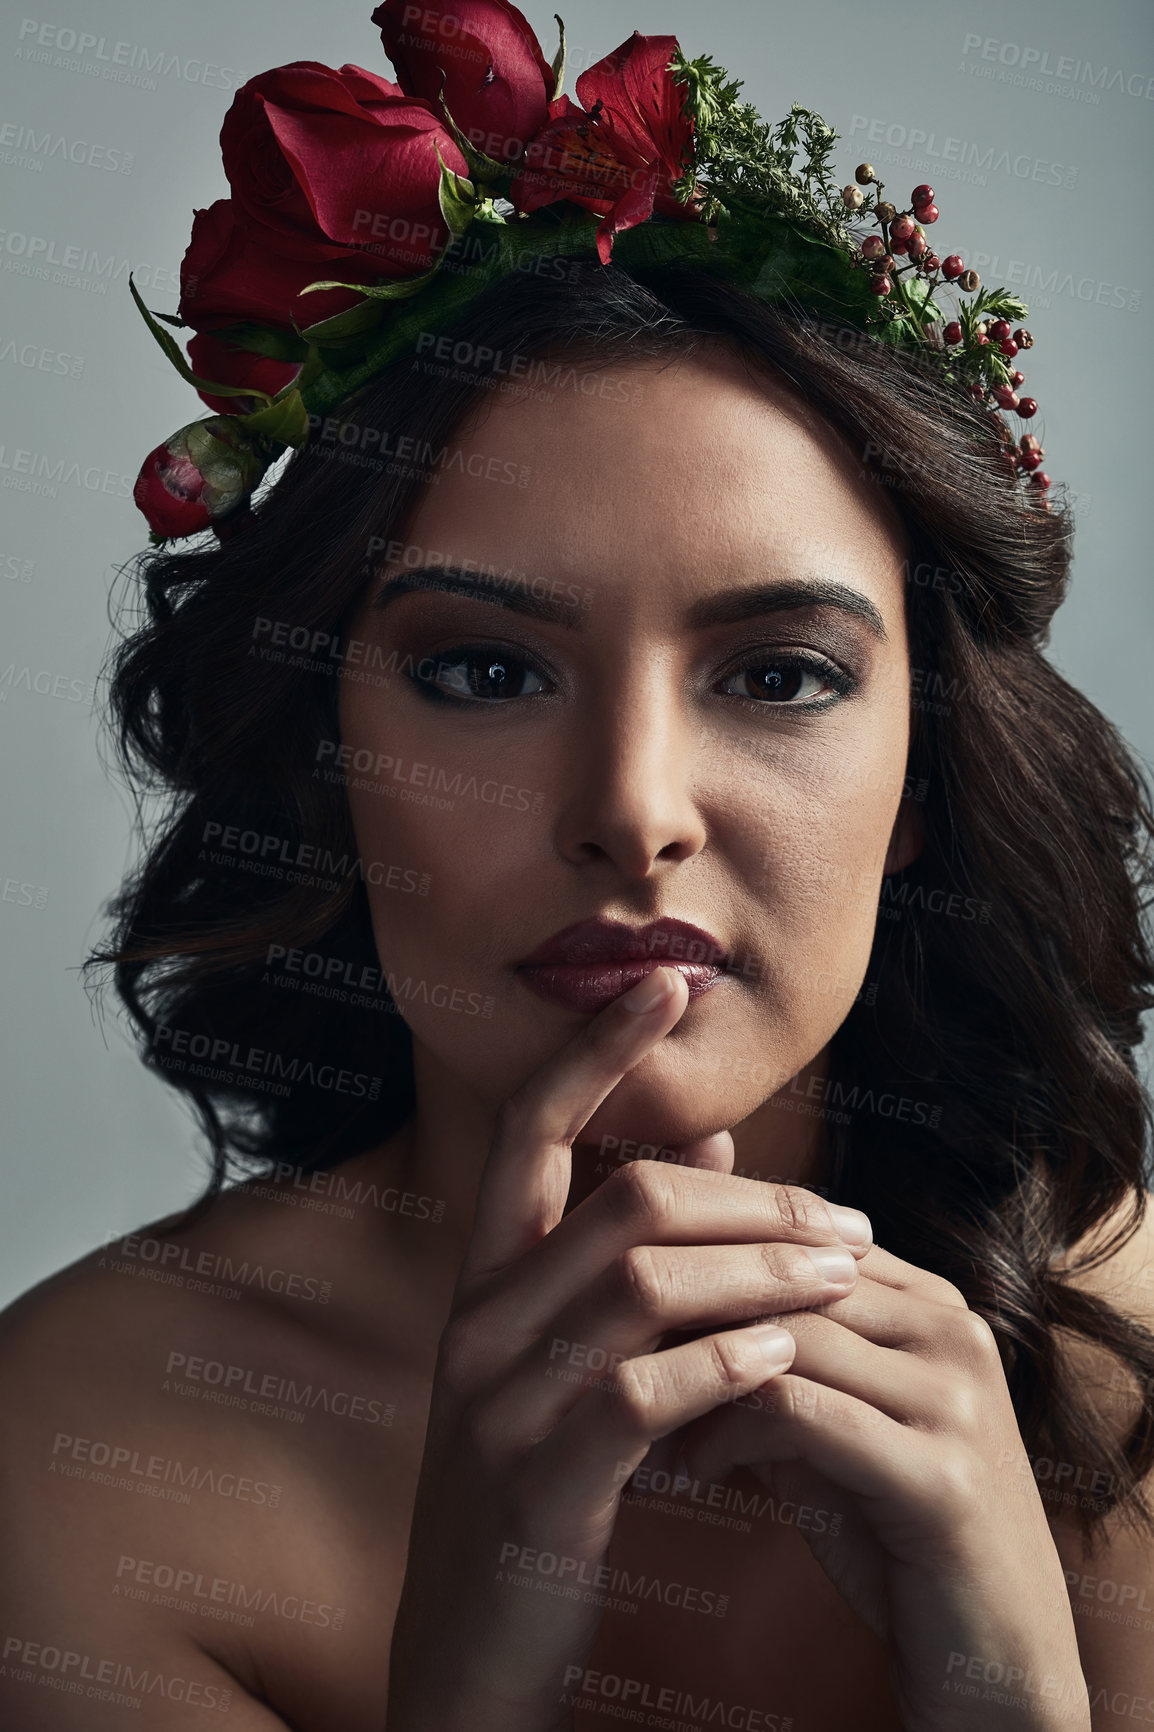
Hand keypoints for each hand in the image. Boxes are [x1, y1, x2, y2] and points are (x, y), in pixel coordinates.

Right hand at [384, 966, 875, 1730]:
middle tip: (849, 1222)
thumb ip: (628, 1248)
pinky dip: (726, 1363)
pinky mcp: (538, 1485)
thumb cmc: (541, 1483)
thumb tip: (709, 1138)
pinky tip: (787, 1354)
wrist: (468, 1652)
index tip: (662, 982)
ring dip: (763, 1272)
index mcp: (485, 1280)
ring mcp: (499, 1404)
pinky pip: (642, 1396)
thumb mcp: (573, 1357)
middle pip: (621, 1204)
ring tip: (847, 1276)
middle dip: (753, 1200)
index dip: (593, 1050)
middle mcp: (479, 1323)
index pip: (527, 1131)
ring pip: (643, 1287)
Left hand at [674, 1245, 1092, 1731]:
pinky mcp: (942, 1476)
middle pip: (790, 1278)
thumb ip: (774, 1355)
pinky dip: (727, 1435)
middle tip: (615, 1352)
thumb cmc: (894, 1533)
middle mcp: (955, 1333)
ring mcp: (957, 1400)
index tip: (628, 1303)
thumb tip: (666, 1300)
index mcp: (935, 1304)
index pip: (798, 1240)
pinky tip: (689, 1468)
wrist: (994, 1657)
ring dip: (700, 1377)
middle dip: (695, 1314)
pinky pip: (802, 1416)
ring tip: (643, 1420)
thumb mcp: (831, 1423)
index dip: (707, 1266)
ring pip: (789, 1339)